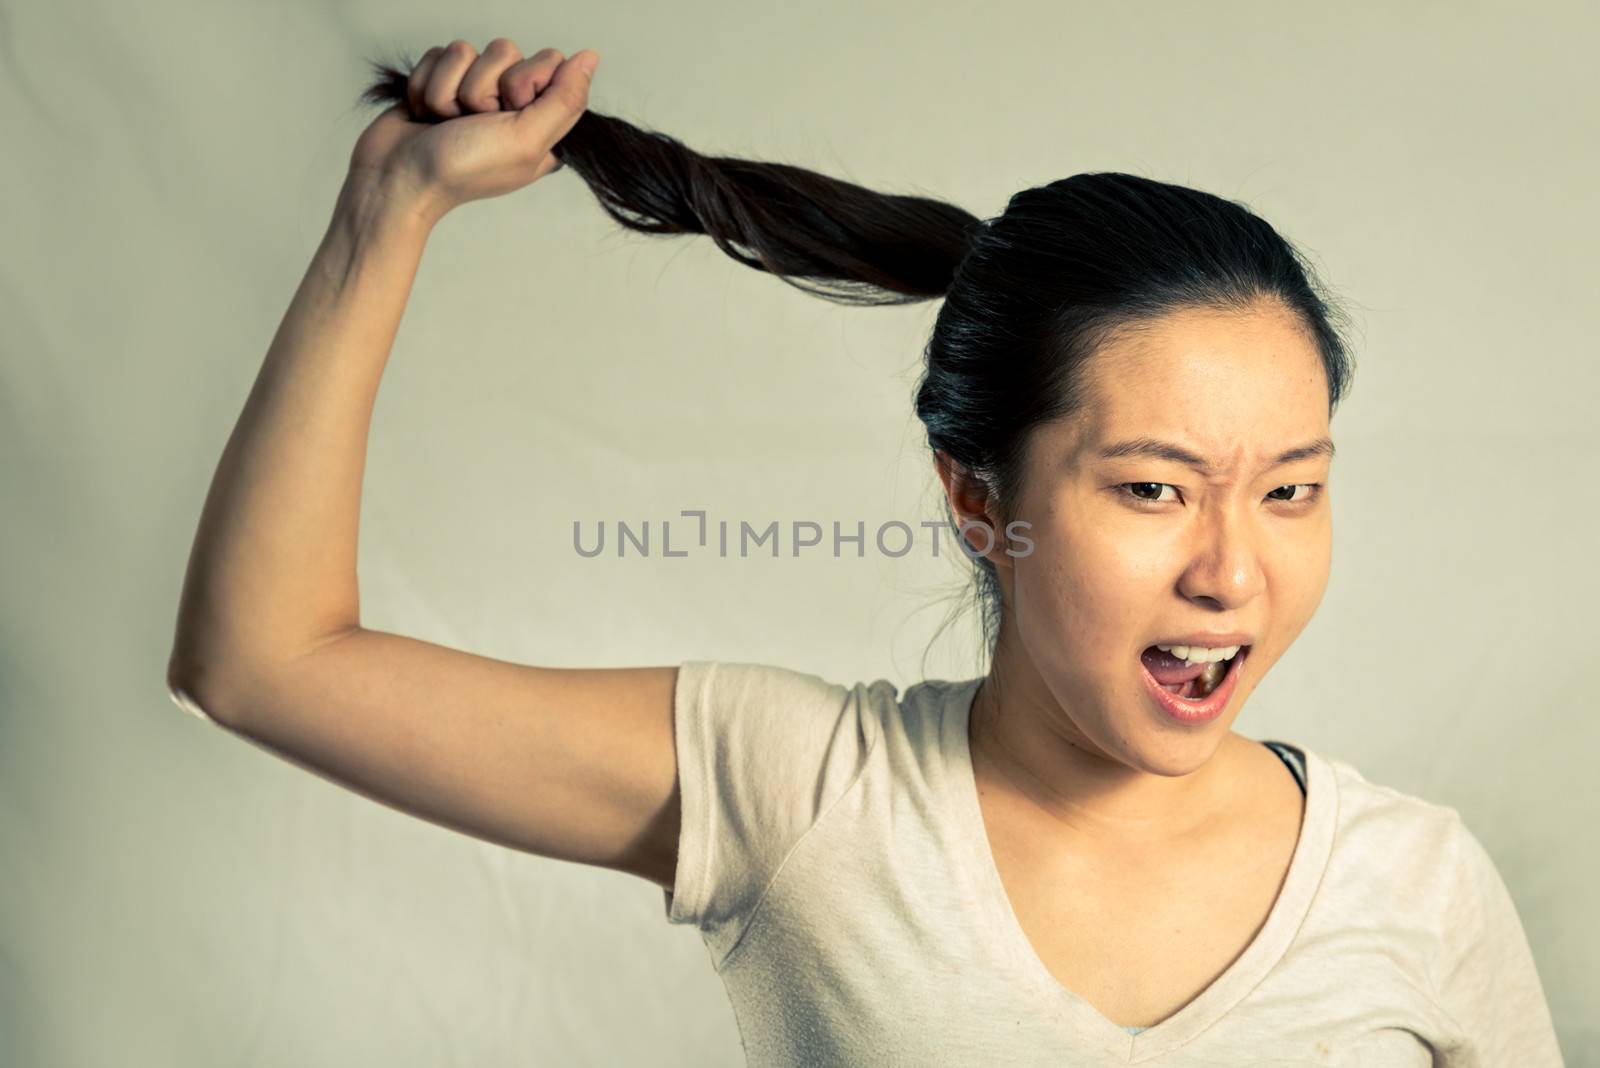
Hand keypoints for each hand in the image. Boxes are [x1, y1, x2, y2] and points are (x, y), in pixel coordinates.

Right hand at [348, 38, 598, 220]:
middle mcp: (511, 105)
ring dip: (449, 88)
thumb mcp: (526, 140)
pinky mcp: (441, 83)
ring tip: (445, 123)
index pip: (551, 61)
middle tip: (473, 122)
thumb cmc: (462, 169)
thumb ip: (564, 99)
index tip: (510, 110)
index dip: (525, 80)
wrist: (398, 179)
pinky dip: (427, 84)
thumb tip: (590, 57)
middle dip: (481, 86)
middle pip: (506, 50)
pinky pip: (437, 53)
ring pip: (466, 50)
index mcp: (541, 121)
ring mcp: (473, 93)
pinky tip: (425, 115)